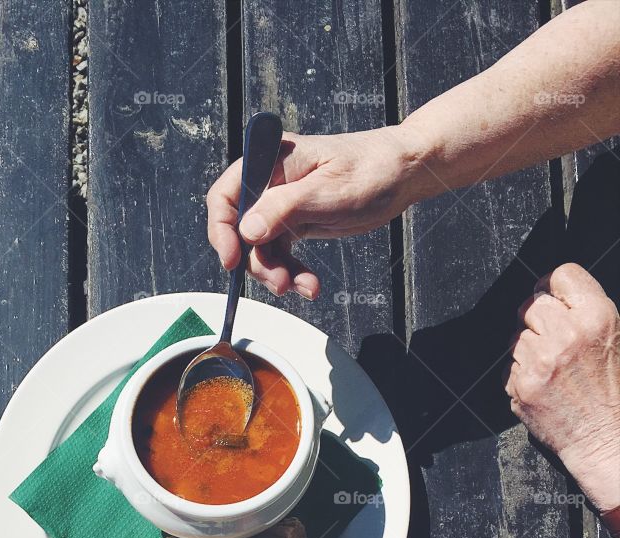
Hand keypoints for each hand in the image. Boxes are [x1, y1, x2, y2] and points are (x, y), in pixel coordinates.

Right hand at [206, 125, 425, 297]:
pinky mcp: (295, 222)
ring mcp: (281, 204)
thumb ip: (283, 208)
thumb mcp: (328, 191)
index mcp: (272, 161)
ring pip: (260, 248)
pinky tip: (309, 284)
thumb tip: (246, 230)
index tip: (232, 260)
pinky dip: (292, 272)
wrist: (403, 174)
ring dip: (276, 272)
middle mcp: (271, 182)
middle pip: (240, 229)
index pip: (226, 194)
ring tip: (303, 287)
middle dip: (256, 261)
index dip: (221, 229)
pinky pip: (281, 253)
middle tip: (279, 283)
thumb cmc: (372, 169)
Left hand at [507, 264, 619, 514]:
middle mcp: (568, 333)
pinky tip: (543, 384)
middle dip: (538, 317)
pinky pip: (510, 363)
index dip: (555, 287)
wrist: (604, 437)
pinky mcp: (522, 384)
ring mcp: (541, 360)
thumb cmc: (611, 389)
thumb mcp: (613, 337)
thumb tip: (551, 291)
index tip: (554, 298)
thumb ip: (584, 311)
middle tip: (550, 335)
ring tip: (551, 365)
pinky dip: (521, 372)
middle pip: (533, 303)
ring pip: (517, 334)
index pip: (561, 275)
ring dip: (528, 346)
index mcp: (597, 316)